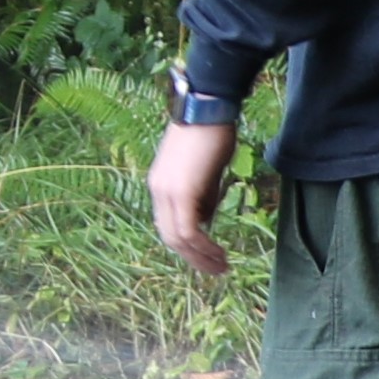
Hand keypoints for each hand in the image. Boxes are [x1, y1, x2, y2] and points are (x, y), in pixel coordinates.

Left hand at [149, 121, 242, 277]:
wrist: (209, 108)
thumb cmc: (212, 134)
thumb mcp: (206, 173)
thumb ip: (203, 197)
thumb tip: (206, 221)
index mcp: (160, 185)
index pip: (168, 224)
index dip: (187, 245)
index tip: (207, 256)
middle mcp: (157, 190)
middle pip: (169, 236)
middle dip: (193, 258)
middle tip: (216, 270)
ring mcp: (165, 191)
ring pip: (176, 238)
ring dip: (200, 257)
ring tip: (221, 267)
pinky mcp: (180, 191)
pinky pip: (187, 230)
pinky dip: (202, 246)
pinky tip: (219, 253)